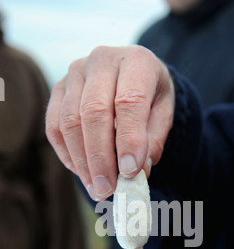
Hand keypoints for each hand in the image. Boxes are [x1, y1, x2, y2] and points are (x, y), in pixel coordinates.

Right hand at [46, 45, 174, 200]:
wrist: (132, 75)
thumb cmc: (151, 96)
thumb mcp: (164, 114)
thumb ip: (153, 140)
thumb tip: (136, 171)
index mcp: (136, 61)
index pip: (129, 101)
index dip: (129, 140)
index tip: (129, 172)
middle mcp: (102, 60)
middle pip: (93, 112)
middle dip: (100, 157)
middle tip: (107, 189)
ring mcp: (75, 73)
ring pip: (70, 122)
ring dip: (82, 161)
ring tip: (97, 188)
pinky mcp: (58, 89)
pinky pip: (54, 127)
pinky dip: (67, 155)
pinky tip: (83, 173)